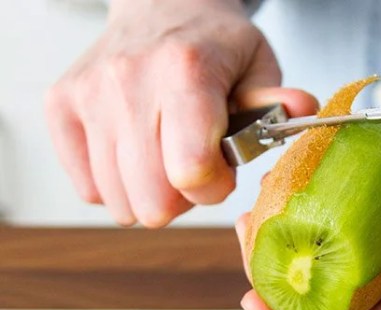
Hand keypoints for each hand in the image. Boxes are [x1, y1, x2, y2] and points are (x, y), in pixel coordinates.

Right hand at [45, 0, 316, 226]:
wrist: (161, 6)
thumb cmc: (213, 45)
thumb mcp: (258, 65)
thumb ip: (277, 102)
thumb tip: (303, 110)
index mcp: (186, 70)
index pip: (190, 170)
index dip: (214, 187)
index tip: (223, 172)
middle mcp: (128, 80)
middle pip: (152, 200)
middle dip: (184, 198)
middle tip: (196, 167)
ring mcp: (89, 94)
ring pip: (119, 202)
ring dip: (152, 194)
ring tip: (167, 156)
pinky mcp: (60, 106)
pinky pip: (90, 189)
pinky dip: (118, 184)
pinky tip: (138, 152)